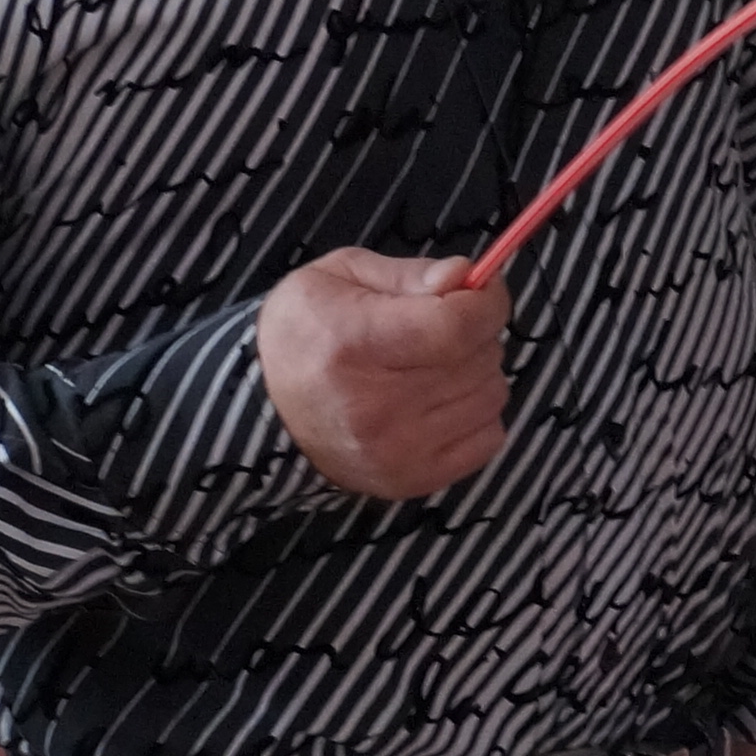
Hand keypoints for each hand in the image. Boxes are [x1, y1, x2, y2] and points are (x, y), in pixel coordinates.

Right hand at [253, 249, 507, 501]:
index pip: (457, 327)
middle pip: (479, 359)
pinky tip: (442, 401)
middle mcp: (377, 407)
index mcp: (355, 345)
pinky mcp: (412, 481)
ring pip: (492, 396)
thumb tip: (464, 276)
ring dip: (477, 372)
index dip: (486, 302)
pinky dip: (477, 413)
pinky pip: (489, 438)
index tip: (480, 289)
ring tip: (436, 365)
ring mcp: (397, 452)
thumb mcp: (340, 276)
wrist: (263, 411)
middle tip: (441, 327)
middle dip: (475, 332)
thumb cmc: (304, 332)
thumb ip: (408, 275)